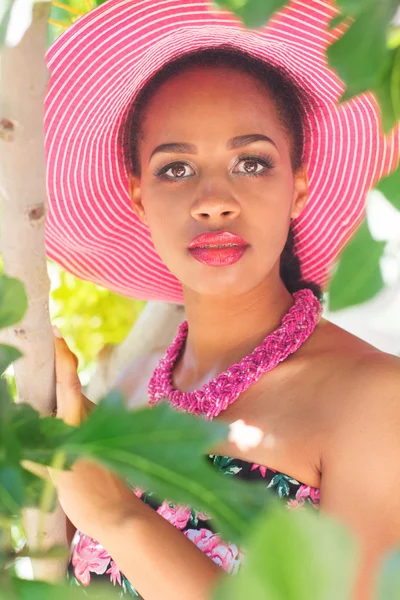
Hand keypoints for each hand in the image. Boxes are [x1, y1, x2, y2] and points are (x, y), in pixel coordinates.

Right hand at [50, 326, 138, 543]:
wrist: (118, 517)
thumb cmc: (86, 496)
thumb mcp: (52, 471)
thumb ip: (37, 446)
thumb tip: (19, 429)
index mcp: (79, 420)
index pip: (69, 379)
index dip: (62, 353)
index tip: (54, 332)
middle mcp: (92, 417)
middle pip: (68, 388)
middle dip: (52, 373)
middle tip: (31, 364)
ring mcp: (100, 426)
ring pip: (74, 404)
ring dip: (58, 397)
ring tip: (36, 396)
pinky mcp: (104, 438)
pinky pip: (80, 417)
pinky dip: (65, 414)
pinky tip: (51, 426)